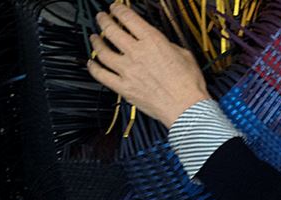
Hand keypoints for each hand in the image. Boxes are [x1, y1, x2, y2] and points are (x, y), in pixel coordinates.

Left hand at [86, 3, 211, 128]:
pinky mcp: (123, 88)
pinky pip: (101, 75)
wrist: (186, 108)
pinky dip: (93, 68)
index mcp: (152, 41)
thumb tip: (160, 44)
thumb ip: (167, 46)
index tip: (115, 8)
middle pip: (111, 30)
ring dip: (96, 42)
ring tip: (94, 38)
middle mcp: (137, 53)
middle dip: (104, 20)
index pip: (128, 18)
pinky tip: (91, 63)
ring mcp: (127, 71)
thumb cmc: (188, 84)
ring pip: (102, 51)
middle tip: (101, 17)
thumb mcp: (183, 54)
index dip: (118, 9)